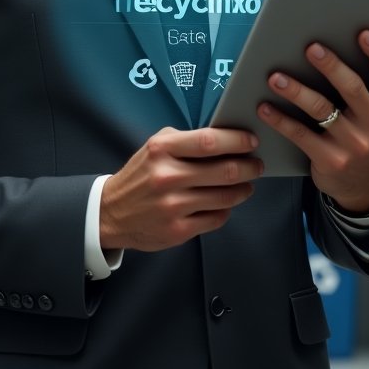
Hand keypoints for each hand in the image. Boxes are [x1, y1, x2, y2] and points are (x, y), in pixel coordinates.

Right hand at [100, 127, 262, 251]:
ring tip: (247, 184)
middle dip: (249, 167)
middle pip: (225, 170)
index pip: (209, 141)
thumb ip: (186, 141)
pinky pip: (216, 218)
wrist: (111, 213)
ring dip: (243, 189)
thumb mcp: (156, 147)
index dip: (237, 141)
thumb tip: (226, 138)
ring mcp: (173, 206)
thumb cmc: (141, 175)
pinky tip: (225, 202)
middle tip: (257, 165)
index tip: (252, 141)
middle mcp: (167, 177)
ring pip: (225, 197)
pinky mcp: (178, 230)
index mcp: (162, 150)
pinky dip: (226, 209)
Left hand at [257, 31, 368, 213]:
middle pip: (352, 88)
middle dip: (331, 66)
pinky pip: (301, 135)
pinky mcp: (331, 161)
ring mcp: (354, 145)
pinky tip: (264, 106)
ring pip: (322, 110)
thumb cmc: (362, 134)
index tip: (363, 33)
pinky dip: (280, 119)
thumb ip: (362, 87)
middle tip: (310, 47)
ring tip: (274, 77)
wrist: (364, 186)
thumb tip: (327, 47)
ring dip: (296, 90)